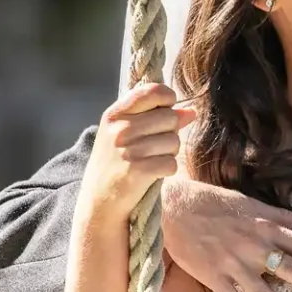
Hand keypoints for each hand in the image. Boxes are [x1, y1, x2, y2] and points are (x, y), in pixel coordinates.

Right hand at [76, 83, 189, 224]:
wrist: (100, 199)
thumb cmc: (116, 162)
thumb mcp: (127, 134)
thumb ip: (157, 117)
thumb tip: (191, 112)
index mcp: (115, 114)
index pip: (153, 91)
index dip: (168, 98)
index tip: (166, 109)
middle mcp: (120, 129)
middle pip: (170, 118)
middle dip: (170, 132)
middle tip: (155, 145)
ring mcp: (128, 150)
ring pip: (174, 141)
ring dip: (169, 153)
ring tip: (151, 159)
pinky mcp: (138, 171)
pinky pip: (172, 163)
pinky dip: (167, 170)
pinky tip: (153, 173)